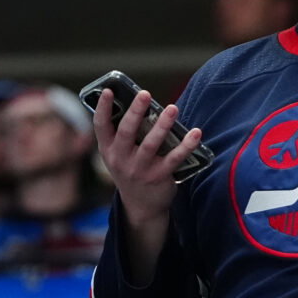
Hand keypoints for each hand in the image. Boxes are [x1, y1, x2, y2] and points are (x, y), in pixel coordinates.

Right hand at [93, 88, 203, 280]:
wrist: (141, 206)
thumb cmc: (131, 169)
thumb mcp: (118, 155)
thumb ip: (123, 134)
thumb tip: (140, 102)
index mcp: (108, 150)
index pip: (101, 127)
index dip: (103, 108)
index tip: (109, 91)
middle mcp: (121, 159)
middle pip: (127, 132)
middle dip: (135, 111)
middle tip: (145, 94)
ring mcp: (140, 169)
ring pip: (151, 144)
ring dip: (163, 125)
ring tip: (172, 108)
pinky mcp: (159, 177)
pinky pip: (174, 158)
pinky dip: (186, 145)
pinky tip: (196, 132)